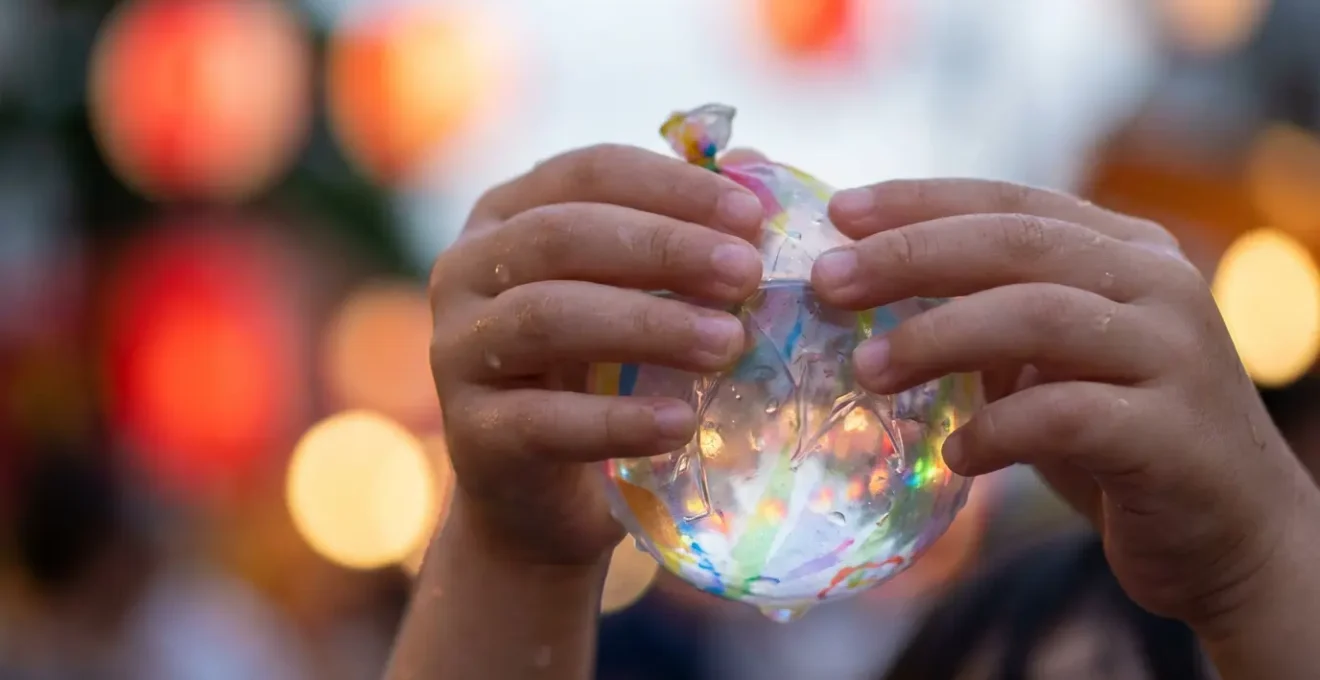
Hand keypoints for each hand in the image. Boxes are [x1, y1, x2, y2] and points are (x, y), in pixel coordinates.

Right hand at [428, 144, 763, 565]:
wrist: (548, 499)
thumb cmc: (603, 377)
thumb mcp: (640, 295)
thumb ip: (683, 236)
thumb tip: (756, 170)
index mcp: (507, 216)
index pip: (588, 173)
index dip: (672, 187)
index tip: (752, 217)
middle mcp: (464, 270)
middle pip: (561, 236)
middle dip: (664, 248)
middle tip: (747, 275)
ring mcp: (455, 352)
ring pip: (546, 317)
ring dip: (649, 326)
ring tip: (728, 344)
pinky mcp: (473, 434)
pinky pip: (545, 420)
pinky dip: (619, 421)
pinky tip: (681, 423)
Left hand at [809, 179, 1319, 634]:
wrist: (1233, 535)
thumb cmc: (1118, 441)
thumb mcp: (1051, 364)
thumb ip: (989, 320)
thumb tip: (867, 292)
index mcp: (1125, 250)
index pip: (1009, 201)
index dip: (918, 201)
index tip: (838, 213)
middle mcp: (1157, 284)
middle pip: (1015, 243)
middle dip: (908, 257)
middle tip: (827, 282)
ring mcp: (1174, 353)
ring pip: (1038, 315)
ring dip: (938, 338)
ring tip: (866, 370)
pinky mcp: (1174, 433)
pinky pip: (1065, 414)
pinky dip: (996, 429)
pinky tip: (953, 455)